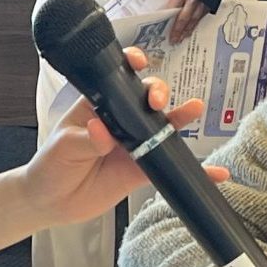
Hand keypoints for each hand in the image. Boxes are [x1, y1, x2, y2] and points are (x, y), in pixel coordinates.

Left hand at [22, 46, 220, 227]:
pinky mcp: (142, 169)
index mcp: (99, 104)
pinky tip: (214, 171)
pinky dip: (194, 169)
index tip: (138, 63)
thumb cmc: (52, 165)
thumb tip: (102, 131)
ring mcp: (134, 143)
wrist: (52, 203)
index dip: (132, 65)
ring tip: (193, 110)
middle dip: (157, 92)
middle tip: (155, 102)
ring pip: (163, 126)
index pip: (118, 77)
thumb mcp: (65, 147)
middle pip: (147, 97)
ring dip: (180, 117)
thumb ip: (86, 139)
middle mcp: (121, 119)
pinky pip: (169, 165)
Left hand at [164, 0, 207, 44]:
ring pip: (194, 20)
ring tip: (182, 38)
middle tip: (173, 40)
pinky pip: (202, 16)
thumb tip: (166, 5)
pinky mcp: (211, 3)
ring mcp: (203, 2)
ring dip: (187, 30)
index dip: (167, 22)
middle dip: (178, 31)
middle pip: (183, 19)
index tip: (161, 30)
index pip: (171, 11)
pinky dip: (196, 23)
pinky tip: (191, 28)